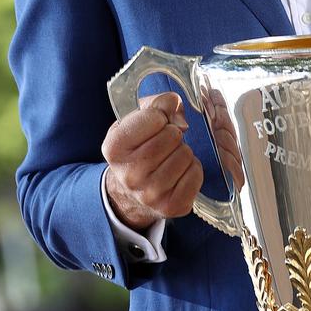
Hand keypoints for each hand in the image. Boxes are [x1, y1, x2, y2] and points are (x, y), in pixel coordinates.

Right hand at [102, 92, 203, 230]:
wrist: (131, 190)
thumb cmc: (138, 147)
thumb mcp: (136, 120)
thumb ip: (158, 104)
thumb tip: (178, 111)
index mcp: (114, 147)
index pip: (155, 117)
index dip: (161, 115)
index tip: (156, 124)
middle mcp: (129, 174)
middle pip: (173, 136)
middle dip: (174, 134)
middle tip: (165, 142)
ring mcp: (149, 194)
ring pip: (186, 154)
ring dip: (183, 151)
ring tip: (170, 157)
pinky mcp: (170, 206)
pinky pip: (195, 174)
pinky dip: (193, 169)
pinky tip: (179, 172)